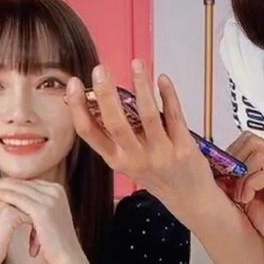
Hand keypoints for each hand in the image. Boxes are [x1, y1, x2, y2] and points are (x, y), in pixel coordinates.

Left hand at [0, 178, 88, 263]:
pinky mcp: (43, 210)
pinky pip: (19, 199)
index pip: (28, 182)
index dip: (10, 182)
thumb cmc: (55, 240)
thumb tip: (23, 199)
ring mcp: (51, 199)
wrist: (68, 256)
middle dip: (2, 181)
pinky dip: (4, 195)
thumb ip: (40, 204)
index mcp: (57, 190)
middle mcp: (56, 190)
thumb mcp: (49, 216)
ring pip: (19, 188)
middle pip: (23, 183)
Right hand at [65, 60, 217, 220]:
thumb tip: (102, 100)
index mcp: (117, 160)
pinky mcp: (183, 148)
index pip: (89, 134)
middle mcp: (136, 158)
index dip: (78, 108)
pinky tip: (163, 79)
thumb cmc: (157, 176)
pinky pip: (174, 115)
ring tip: (137, 64)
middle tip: (100, 69)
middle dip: (106, 94)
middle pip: (116, 123)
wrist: (191, 200)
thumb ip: (117, 137)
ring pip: (148, 115)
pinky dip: (168, 94)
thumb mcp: (130, 163)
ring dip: (141, 86)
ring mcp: (161, 153)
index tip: (73, 84)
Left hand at [227, 131, 263, 261]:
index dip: (232, 152)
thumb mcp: (246, 194)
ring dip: (241, 177)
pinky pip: (263, 176)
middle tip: (228, 182)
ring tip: (239, 194)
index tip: (222, 170)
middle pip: (253, 143)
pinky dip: (249, 186)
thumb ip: (235, 177)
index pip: (250, 139)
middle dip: (235, 162)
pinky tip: (246, 199)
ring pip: (258, 156)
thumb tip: (212, 167)